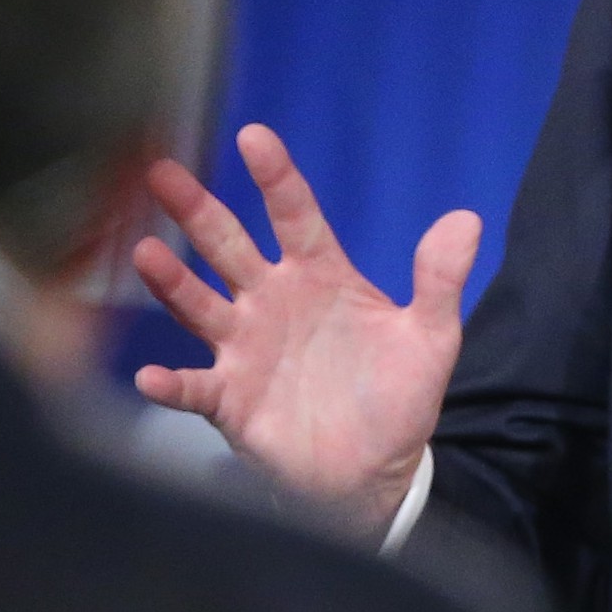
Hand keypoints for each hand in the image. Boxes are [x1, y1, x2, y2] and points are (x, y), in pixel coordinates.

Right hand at [130, 124, 480, 541]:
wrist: (375, 473)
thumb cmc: (396, 397)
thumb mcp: (430, 336)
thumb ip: (440, 280)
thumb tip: (466, 220)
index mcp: (320, 276)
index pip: (294, 214)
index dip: (275, 177)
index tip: (254, 137)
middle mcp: (272, 302)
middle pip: (227, 246)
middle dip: (196, 210)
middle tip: (162, 172)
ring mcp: (245, 348)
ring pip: (199, 305)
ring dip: (172, 281)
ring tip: (146, 252)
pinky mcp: (230, 400)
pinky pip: (195, 387)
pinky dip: (172, 384)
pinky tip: (151, 376)